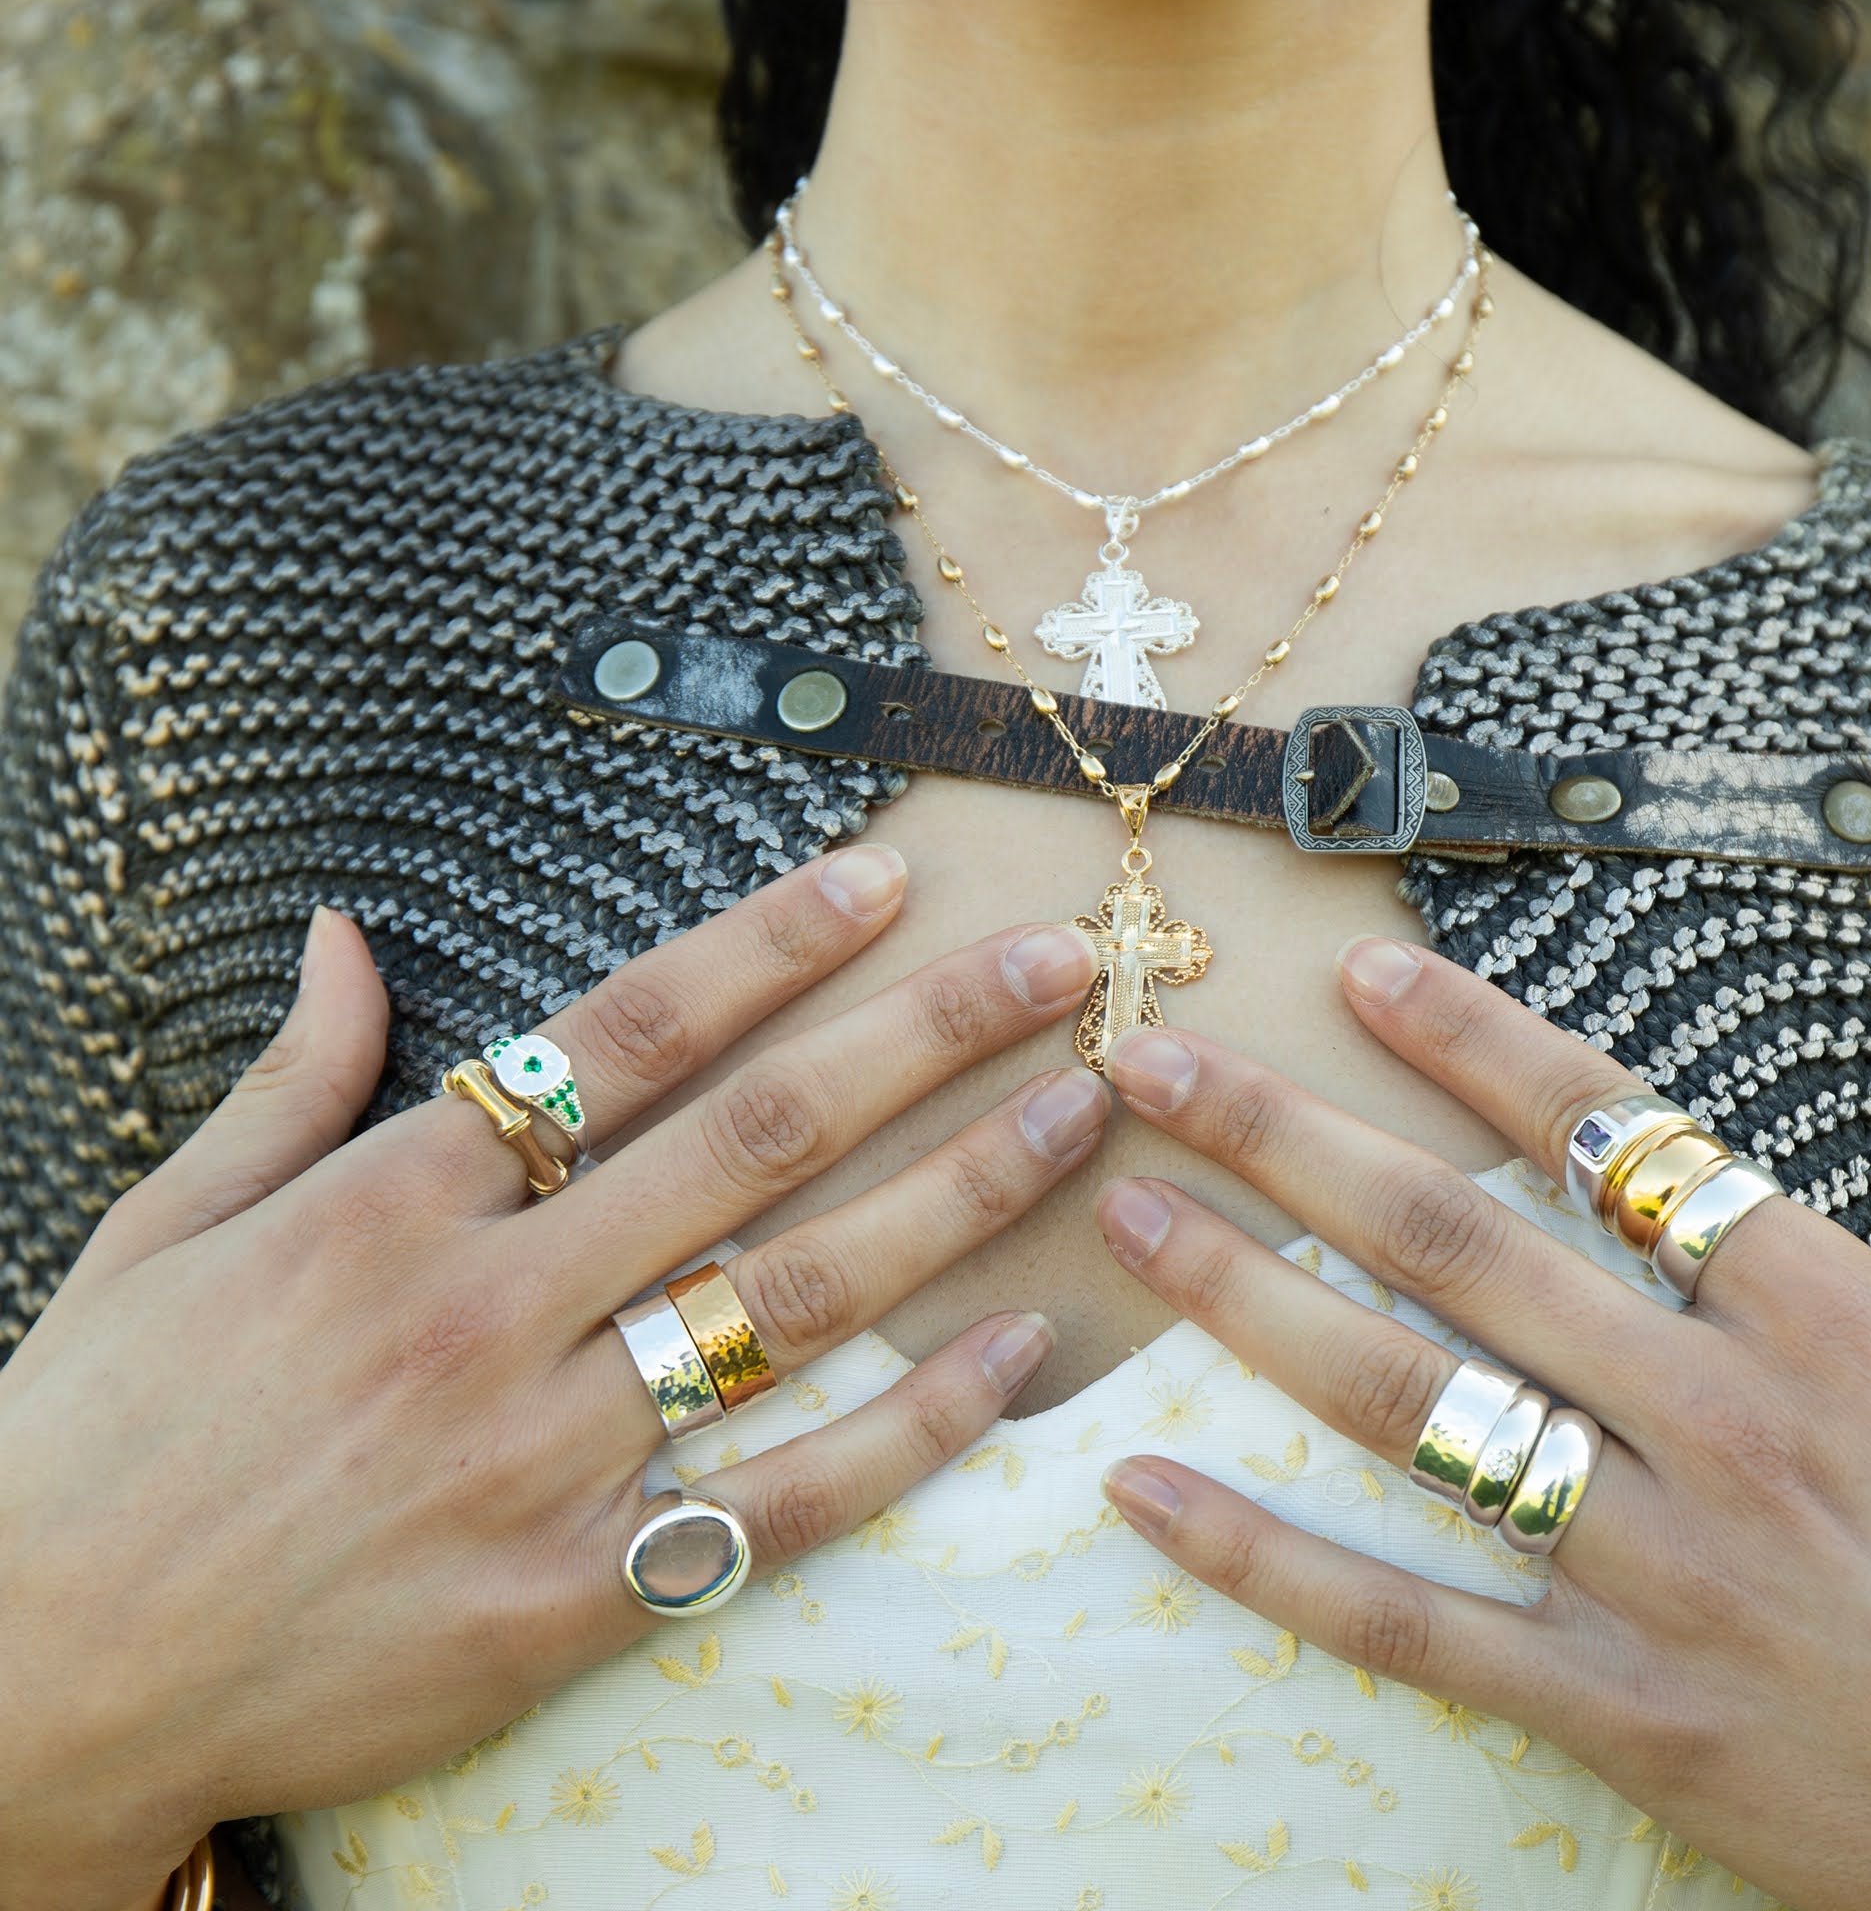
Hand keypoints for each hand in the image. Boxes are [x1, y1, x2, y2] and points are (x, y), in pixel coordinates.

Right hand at [0, 845, 1107, 1910]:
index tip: (888, 879)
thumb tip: (349, 935)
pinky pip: (783, 1501)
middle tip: (1057, 963)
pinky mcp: (572, 1597)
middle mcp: (491, 1307)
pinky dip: (911, 1425)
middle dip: (924, 1034)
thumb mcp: (162, 1229)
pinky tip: (1016, 1350)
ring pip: (798, 1297)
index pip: (626, 1032)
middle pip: (756, 1137)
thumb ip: (288, 1079)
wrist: (28, 1679)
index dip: (770, 942)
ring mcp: (543, 1456)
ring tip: (1078, 1111)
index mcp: (395, 1198)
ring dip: (957, 1191)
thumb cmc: (90, 1439)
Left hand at [1091, 934, 1870, 1910]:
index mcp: (1822, 1314)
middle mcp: (1718, 1415)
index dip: (1472, 1038)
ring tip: (1129, 1213)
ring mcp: (1655, 1564)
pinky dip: (1261, 1555)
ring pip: (1403, 1401)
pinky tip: (1142, 1487)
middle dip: (1285, 1134)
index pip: (1613, 1130)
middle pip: (1454, 1239)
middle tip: (1154, 1063)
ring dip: (1243, 1295)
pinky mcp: (1616, 1709)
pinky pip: (1404, 1619)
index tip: (1356, 970)